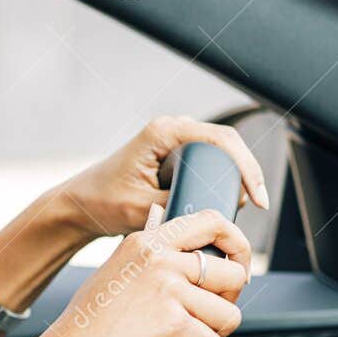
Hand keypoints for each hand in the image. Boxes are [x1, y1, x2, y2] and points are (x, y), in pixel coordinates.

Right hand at [30, 209, 251, 336]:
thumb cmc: (82, 331)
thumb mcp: (112, 277)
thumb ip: (149, 261)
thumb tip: (188, 254)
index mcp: (144, 243)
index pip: (211, 222)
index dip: (236, 243)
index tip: (236, 264)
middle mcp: (158, 261)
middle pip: (232, 271)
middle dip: (229, 300)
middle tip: (210, 318)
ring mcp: (166, 291)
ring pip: (229, 311)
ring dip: (216, 334)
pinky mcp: (173, 326)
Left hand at [55, 116, 269, 239]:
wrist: (80, 204)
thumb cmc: (102, 203)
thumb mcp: (142, 207)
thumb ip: (180, 202)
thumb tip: (219, 206)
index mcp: (163, 132)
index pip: (221, 140)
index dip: (246, 167)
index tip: (256, 198)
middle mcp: (171, 128)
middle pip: (226, 144)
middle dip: (243, 174)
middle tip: (249, 207)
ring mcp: (174, 138)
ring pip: (219, 154)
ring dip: (231, 178)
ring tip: (233, 208)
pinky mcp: (174, 152)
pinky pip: (207, 162)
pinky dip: (218, 180)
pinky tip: (222, 203)